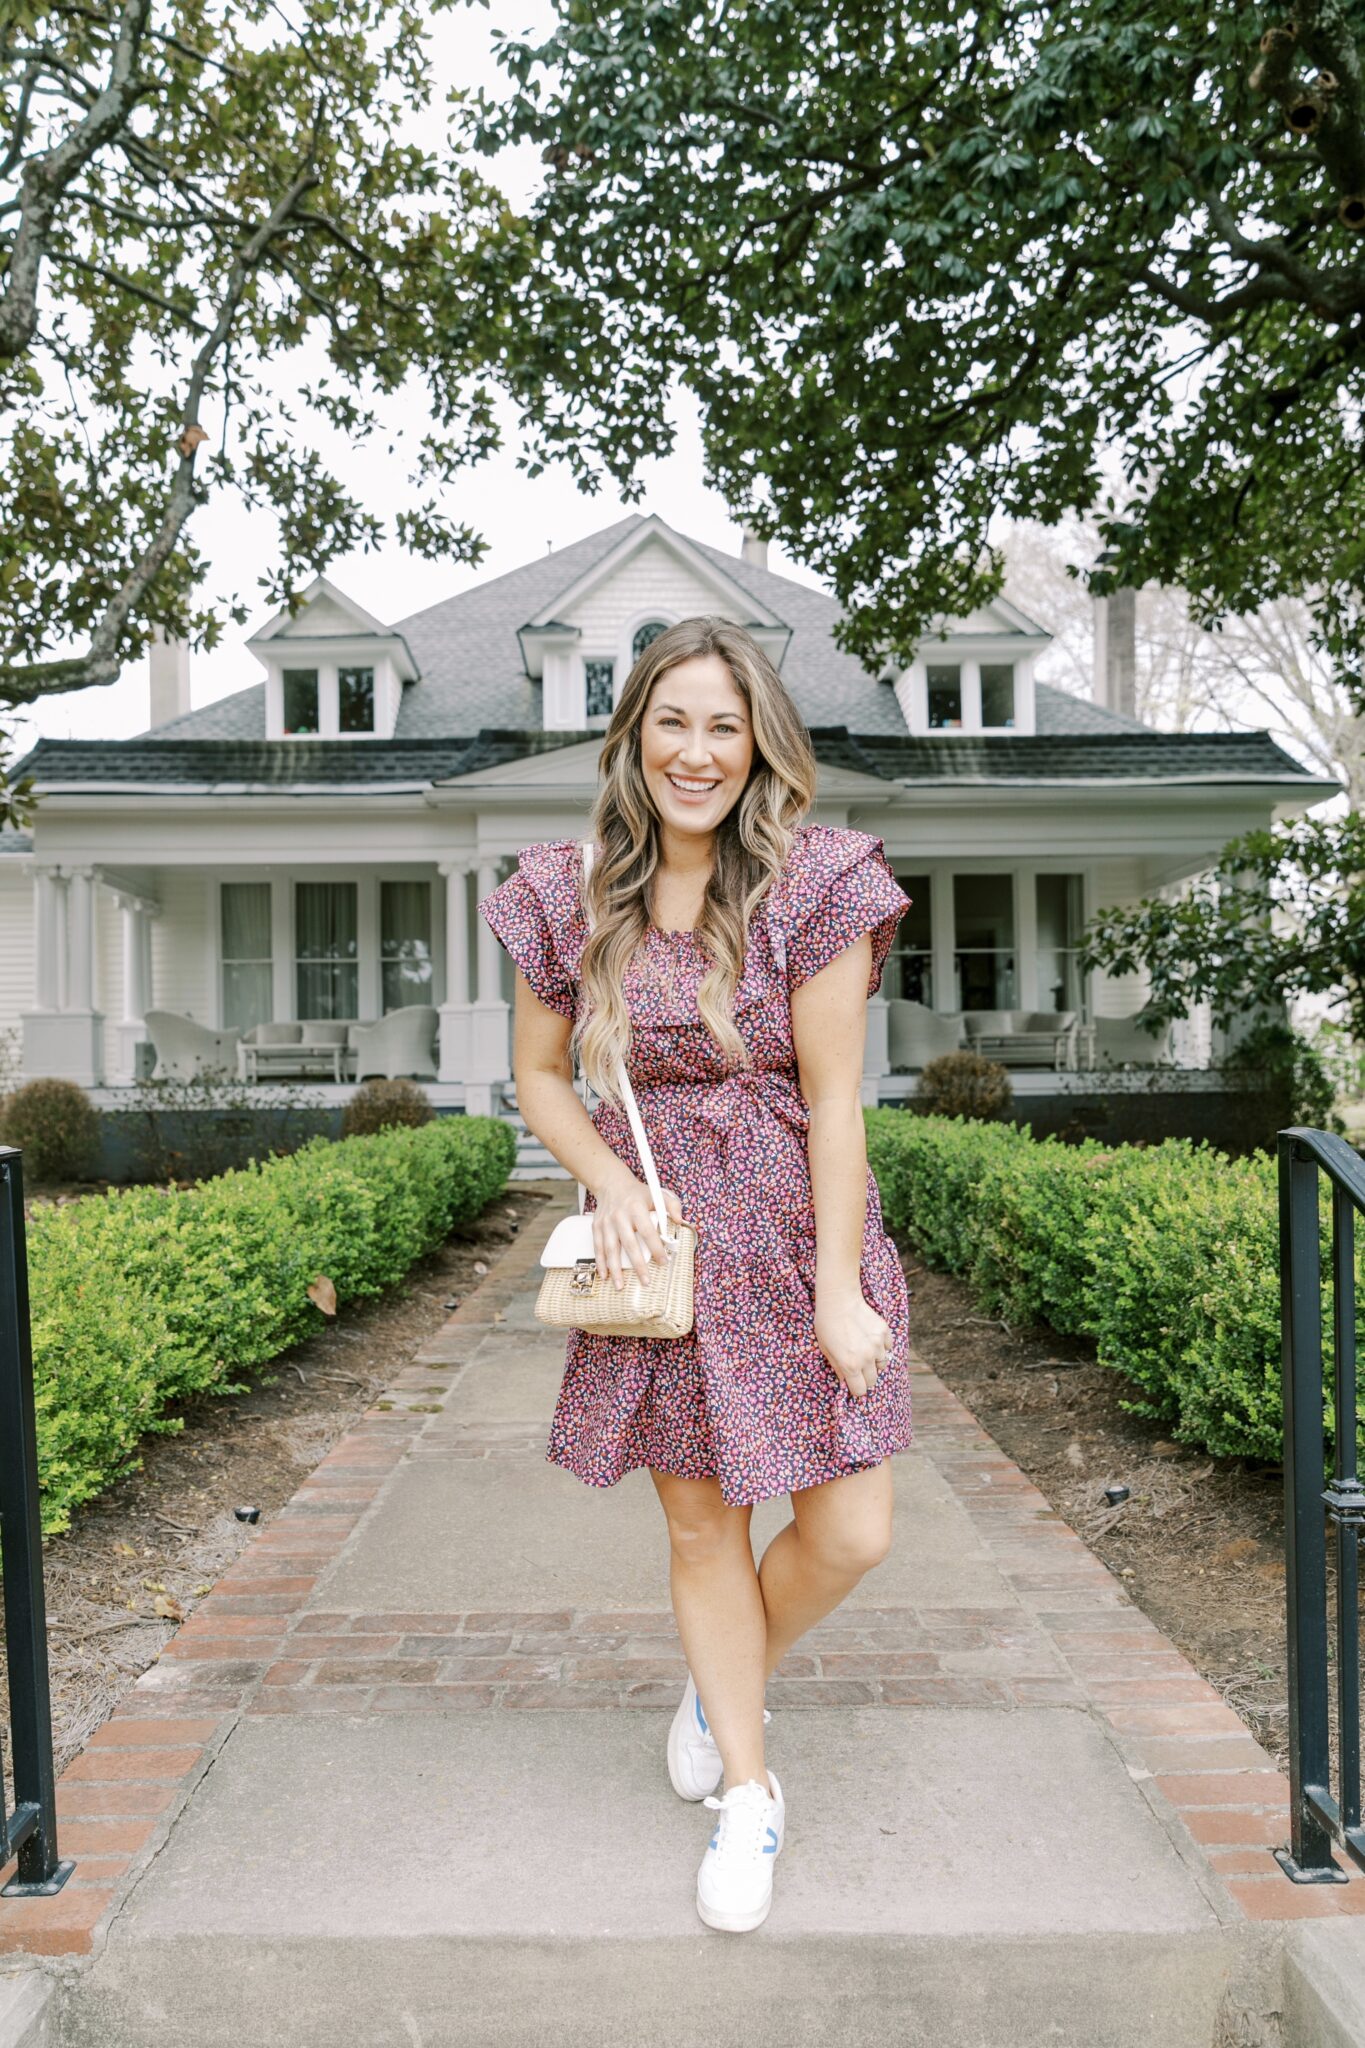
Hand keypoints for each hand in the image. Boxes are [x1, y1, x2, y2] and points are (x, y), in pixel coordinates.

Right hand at [591, 1163, 684, 1289]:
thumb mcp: (656, 1193)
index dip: (656, 1248)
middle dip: (637, 1265)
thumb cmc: (637, 1193)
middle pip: (629, 1244)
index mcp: (636, 1208)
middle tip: (645, 1282)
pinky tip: (604, 1275)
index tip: (663, 1262)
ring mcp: (606, 1222)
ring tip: (620, 1286)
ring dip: (615, 1269)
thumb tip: (680, 1221)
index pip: (647, 1231)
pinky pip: (598, 1247)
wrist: (611, 1183)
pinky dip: (600, 1263)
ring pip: (610, 1249)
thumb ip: (672, 1205)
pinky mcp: (597, 1227)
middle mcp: (619, 1216)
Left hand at [814, 1285, 892, 1401]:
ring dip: (874, 1361)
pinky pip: (888, 1347)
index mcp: (850, 1365)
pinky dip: (881, 1346)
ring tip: (864, 1349)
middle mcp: (867, 1358)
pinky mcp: (885, 1332)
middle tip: (858, 1365)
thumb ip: (837, 1367)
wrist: (839, 1300)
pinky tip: (870, 1338)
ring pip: (882, 1364)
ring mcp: (878, 1345)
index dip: (856, 1387)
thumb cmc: (826, 1324)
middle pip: (873, 1380)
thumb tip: (845, 1380)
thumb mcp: (825, 1349)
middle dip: (865, 1376)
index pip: (860, 1390)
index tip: (853, 1381)